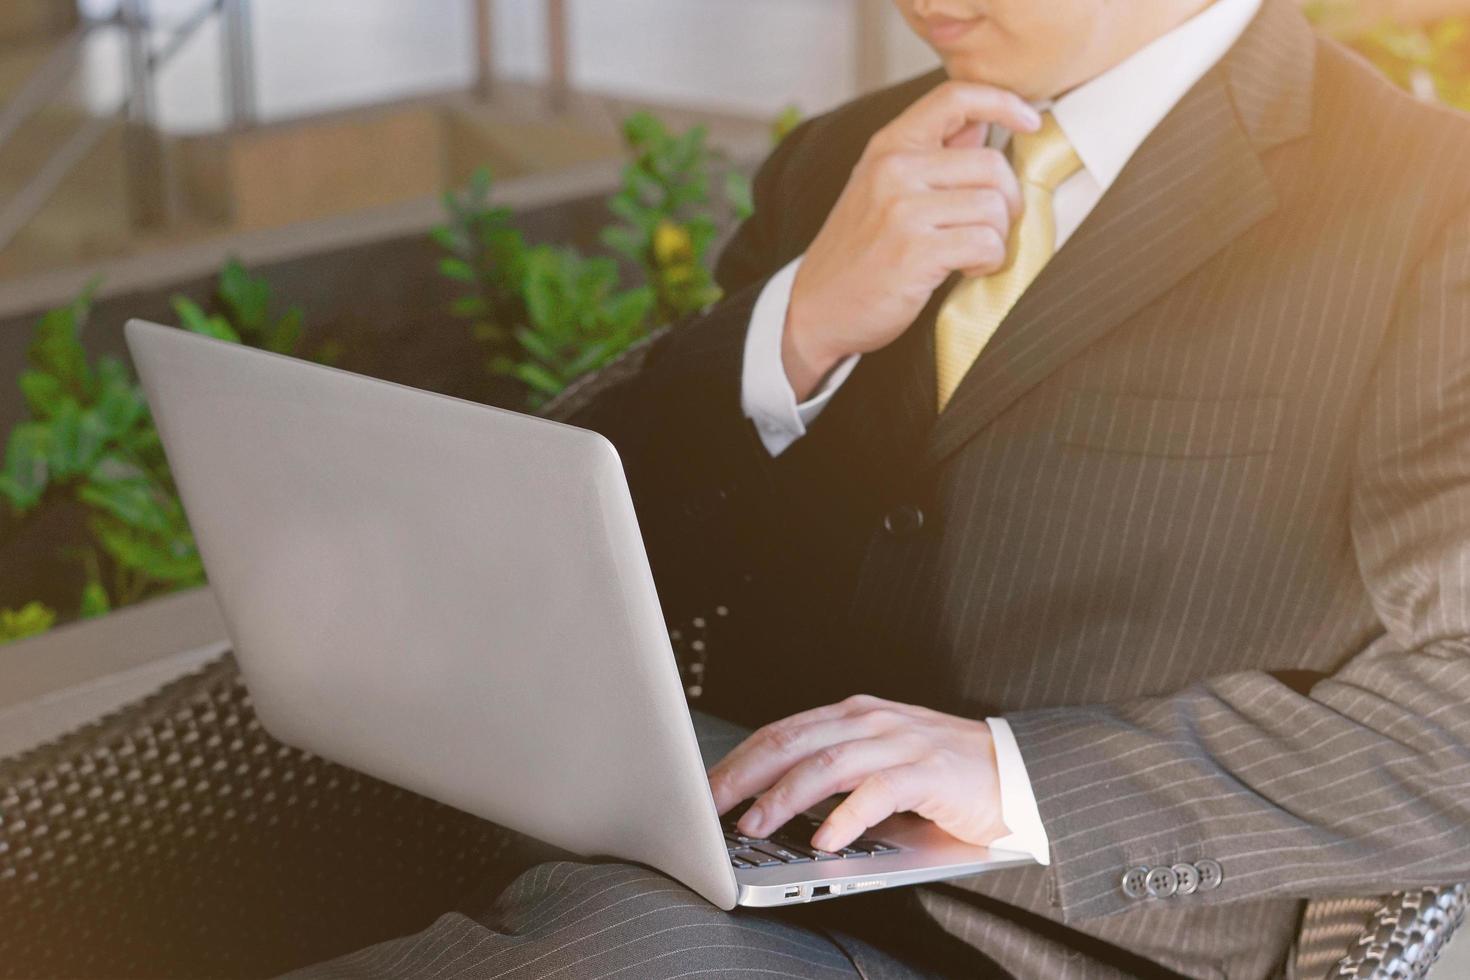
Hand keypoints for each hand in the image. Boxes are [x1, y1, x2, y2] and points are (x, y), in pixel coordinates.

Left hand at [707, 694, 1008, 852]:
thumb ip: (834, 775)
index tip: (702, 787)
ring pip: (826, 764)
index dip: (737, 759)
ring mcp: (899, 743)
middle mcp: (870, 721)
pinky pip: (878, 792)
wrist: (1017, 770)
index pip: (781, 732)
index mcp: (852, 716)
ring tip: (753, 826)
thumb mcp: (879, 763)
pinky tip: (824, 840)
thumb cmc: (942, 775)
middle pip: (790, 742)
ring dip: (783, 798)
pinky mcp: (928, 772)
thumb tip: (768, 808)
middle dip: (742, 775)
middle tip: (707, 805)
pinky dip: (846, 817)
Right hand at [782, 81, 1039, 398]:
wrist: (815, 309)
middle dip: (1008, 202)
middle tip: (992, 227)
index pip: (954, 97)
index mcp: (889, 147)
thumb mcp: (880, 188)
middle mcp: (894, 170)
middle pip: (992, 165)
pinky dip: (988, 263)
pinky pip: (986, 244)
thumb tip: (982, 124)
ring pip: (994, 208)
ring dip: (996, 239)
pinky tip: (966, 271)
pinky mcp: (915, 252)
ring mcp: (902, 211)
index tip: (1030, 121)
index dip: (1002, 101)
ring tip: (970, 254)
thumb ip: (930, 155)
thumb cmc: (857, 252)